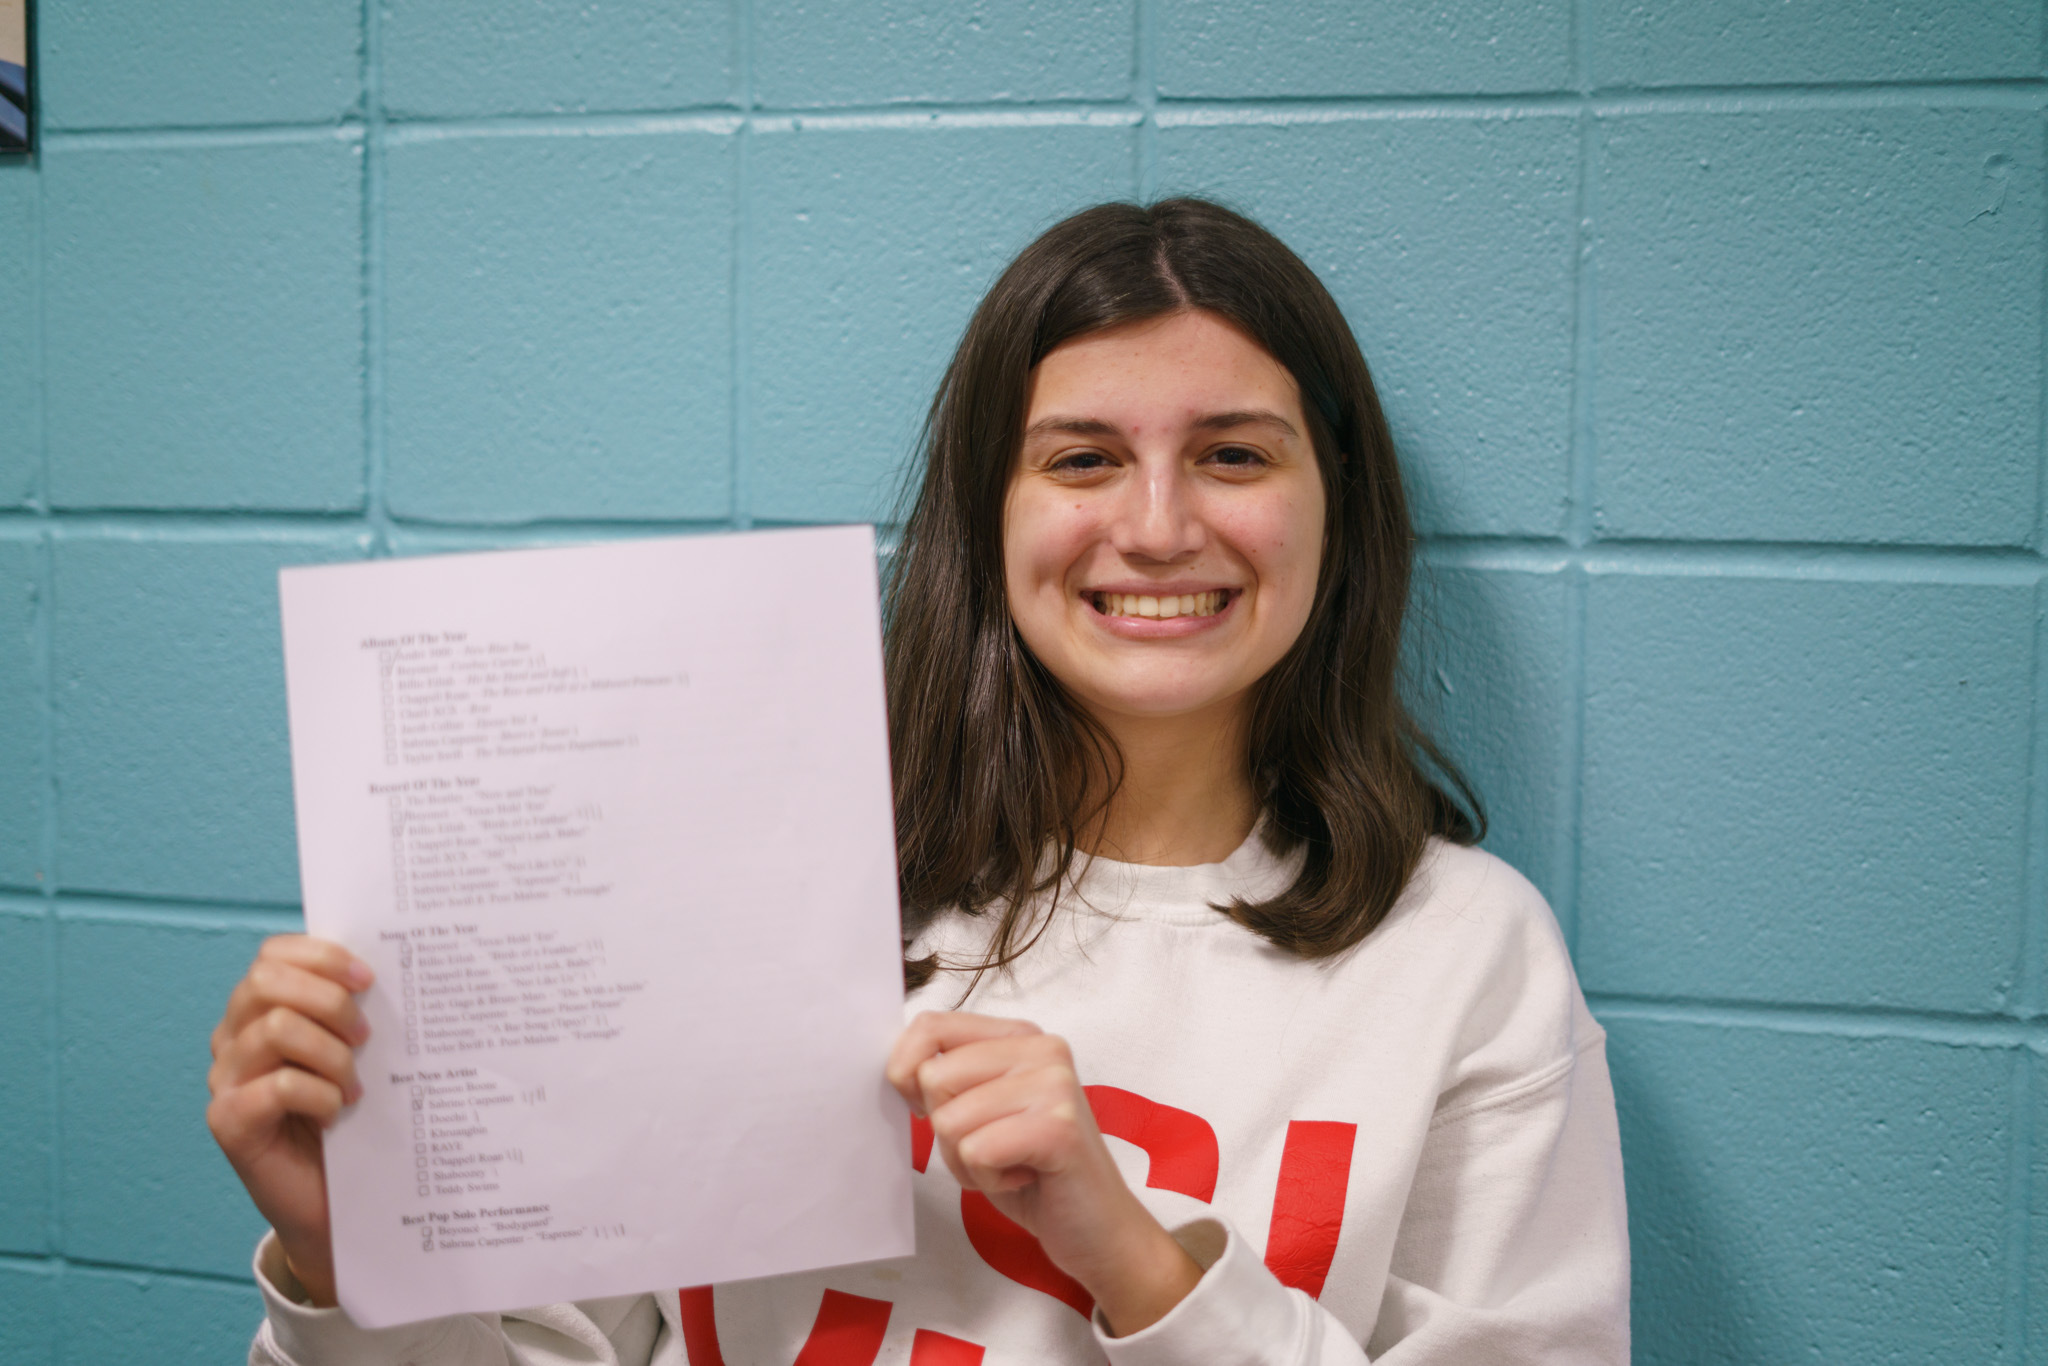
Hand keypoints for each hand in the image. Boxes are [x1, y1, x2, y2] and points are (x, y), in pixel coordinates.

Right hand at [205, 935, 372, 1307]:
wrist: (334, 1200)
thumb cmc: (349, 1118)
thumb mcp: (353, 1053)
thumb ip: (350, 1011)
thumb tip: (386, 965)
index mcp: (259, 1010)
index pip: (272, 955)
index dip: (321, 956)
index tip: (368, 978)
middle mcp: (232, 1038)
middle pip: (264, 982)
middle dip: (328, 1000)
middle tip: (365, 1036)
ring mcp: (223, 1080)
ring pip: (275, 1029)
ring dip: (331, 1054)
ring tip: (355, 1085)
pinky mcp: (227, 1122)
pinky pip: (278, 1086)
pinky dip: (320, 1094)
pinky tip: (337, 1113)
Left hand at [886, 1011, 1201, 1335]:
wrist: (1098, 1228)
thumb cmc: (1032, 1170)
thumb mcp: (981, 1111)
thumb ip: (949, 1078)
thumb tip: (896, 1065)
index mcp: (1020, 1036)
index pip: (931, 1025)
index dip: (906, 1071)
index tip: (926, 1108)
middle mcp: (1042, 1048)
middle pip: (934, 1077)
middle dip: (946, 1130)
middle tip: (993, 1148)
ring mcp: (1054, 1084)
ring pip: (950, 1120)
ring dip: (967, 1161)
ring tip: (1012, 1164)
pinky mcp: (1057, 1127)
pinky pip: (976, 1150)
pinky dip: (988, 1179)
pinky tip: (1025, 1178)